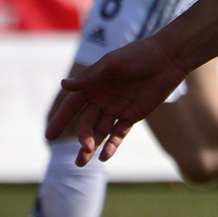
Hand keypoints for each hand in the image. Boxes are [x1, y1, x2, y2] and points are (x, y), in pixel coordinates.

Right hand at [46, 41, 183, 163]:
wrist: (168, 59)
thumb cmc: (138, 55)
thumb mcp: (112, 64)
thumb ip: (90, 77)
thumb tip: (64, 85)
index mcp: (92, 86)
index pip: (72, 106)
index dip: (60, 120)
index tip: (49, 136)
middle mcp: (101, 99)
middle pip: (86, 123)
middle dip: (83, 137)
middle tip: (85, 148)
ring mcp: (117, 109)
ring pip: (100, 132)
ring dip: (92, 146)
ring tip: (84, 161)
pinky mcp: (132, 116)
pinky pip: (119, 134)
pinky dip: (112, 145)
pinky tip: (104, 156)